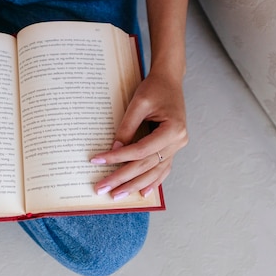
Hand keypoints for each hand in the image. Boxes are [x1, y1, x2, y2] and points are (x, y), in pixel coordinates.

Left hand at [90, 71, 187, 199]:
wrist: (169, 80)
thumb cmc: (155, 88)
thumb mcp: (138, 104)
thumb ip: (127, 128)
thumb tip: (114, 150)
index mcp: (172, 129)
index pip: (140, 150)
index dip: (118, 157)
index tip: (97, 161)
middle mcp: (178, 141)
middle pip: (146, 166)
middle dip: (123, 179)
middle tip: (103, 188)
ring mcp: (177, 146)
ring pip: (154, 171)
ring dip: (135, 185)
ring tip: (117, 195)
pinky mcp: (172, 147)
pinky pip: (162, 168)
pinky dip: (152, 181)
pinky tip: (142, 192)